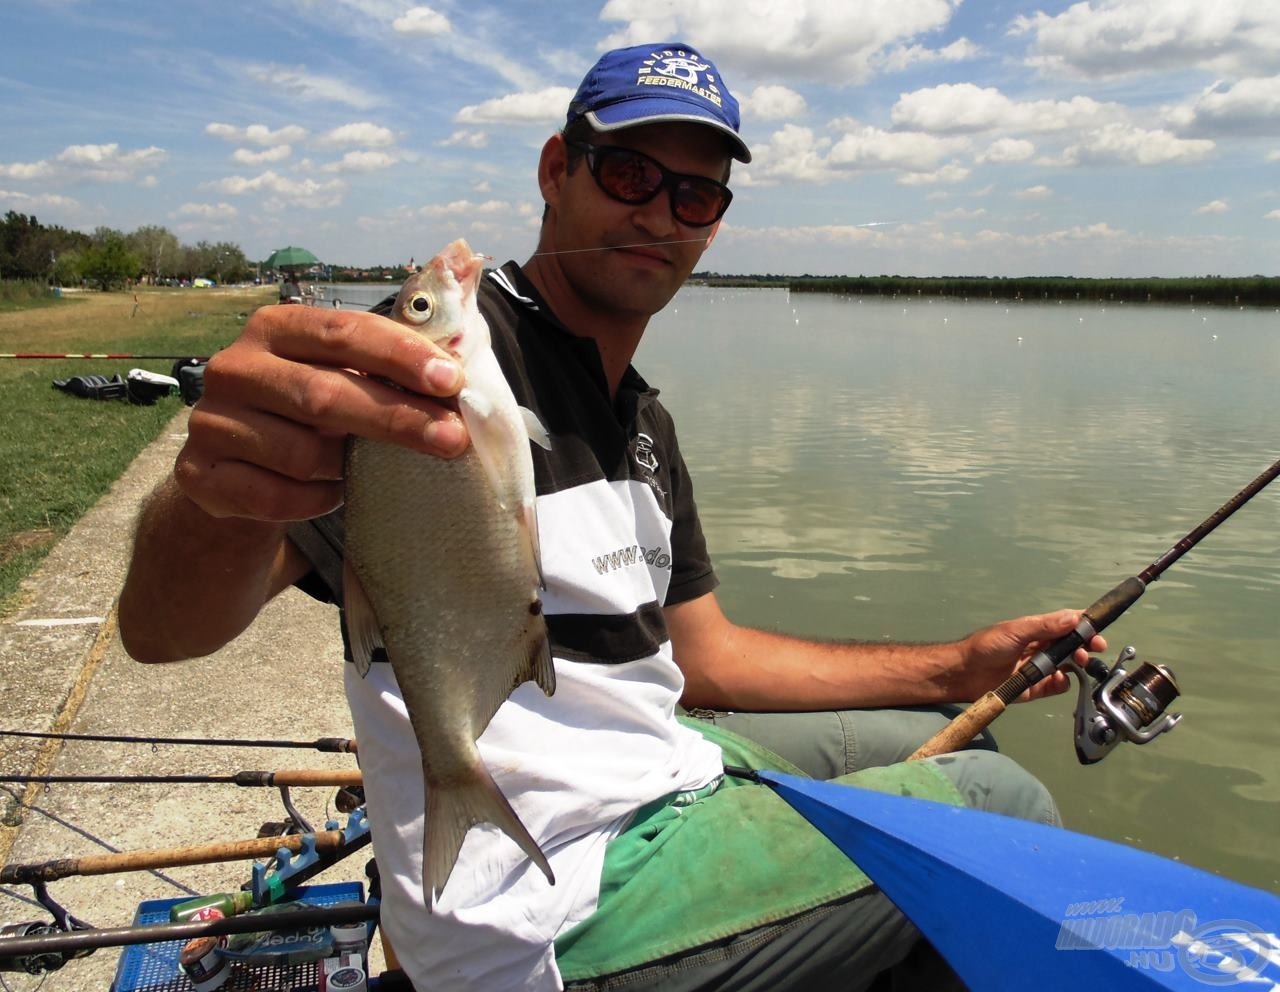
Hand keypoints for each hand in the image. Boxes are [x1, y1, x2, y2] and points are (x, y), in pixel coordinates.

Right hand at [175, 303, 469, 521]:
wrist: (235, 473)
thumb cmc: (312, 414)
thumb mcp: (345, 373)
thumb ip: (394, 349)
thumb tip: (466, 296)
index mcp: (275, 327)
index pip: (343, 332)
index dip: (399, 355)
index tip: (452, 380)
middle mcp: (235, 366)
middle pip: (325, 394)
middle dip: (397, 418)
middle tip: (453, 440)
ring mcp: (210, 420)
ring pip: (303, 454)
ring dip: (349, 468)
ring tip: (369, 472)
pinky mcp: (201, 474)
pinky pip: (278, 496)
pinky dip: (317, 500)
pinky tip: (332, 493)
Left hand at [956, 609, 1106, 702]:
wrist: (967, 674)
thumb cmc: (988, 646)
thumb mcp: (1017, 631)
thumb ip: (1045, 626)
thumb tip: (1074, 617)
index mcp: (1038, 630)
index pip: (1067, 623)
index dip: (1085, 625)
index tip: (1098, 628)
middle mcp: (1043, 647)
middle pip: (1074, 645)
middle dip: (1087, 644)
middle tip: (1095, 647)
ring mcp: (1041, 667)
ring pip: (1070, 665)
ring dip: (1079, 663)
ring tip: (1079, 662)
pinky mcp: (1037, 687)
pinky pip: (1058, 685)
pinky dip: (1063, 682)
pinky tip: (1059, 678)